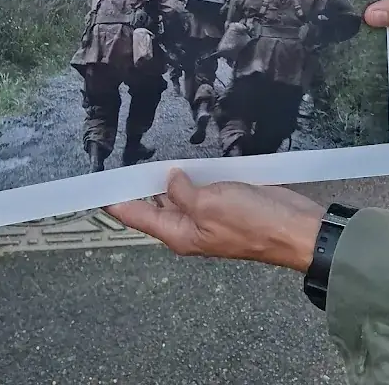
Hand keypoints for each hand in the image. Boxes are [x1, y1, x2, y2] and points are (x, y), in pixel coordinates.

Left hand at [105, 170, 323, 272]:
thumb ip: (182, 192)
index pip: (137, 215)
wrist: (294, 228)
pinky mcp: (225, 201)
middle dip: (138, 184)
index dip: (115, 200)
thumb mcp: (208, 204)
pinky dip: (190, 174)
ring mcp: (207, 214)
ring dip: (165, 177)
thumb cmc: (250, 221)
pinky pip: (198, 186)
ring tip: (143, 155)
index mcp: (178, 234)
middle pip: (154, 205)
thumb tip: (168, 180)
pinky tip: (183, 158)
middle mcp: (188, 227)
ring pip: (177, 194)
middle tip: (118, 159)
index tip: (93, 187)